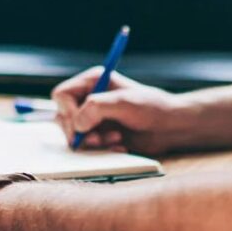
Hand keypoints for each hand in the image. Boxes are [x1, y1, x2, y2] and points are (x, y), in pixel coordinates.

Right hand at [51, 67, 192, 155]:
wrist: (170, 127)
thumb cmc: (151, 108)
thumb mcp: (124, 103)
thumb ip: (96, 109)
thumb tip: (77, 125)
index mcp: (92, 81)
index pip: (62, 95)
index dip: (67, 111)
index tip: (80, 125)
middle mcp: (89, 98)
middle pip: (63, 116)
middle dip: (79, 131)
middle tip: (96, 138)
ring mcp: (93, 118)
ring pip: (73, 134)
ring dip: (91, 141)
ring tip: (114, 139)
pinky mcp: (99, 135)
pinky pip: (86, 146)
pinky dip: (99, 149)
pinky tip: (118, 146)